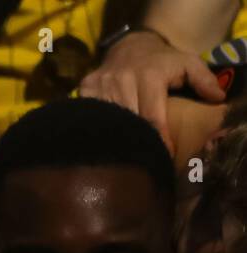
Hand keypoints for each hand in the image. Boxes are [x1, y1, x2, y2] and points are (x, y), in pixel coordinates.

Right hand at [79, 29, 224, 150]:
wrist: (131, 45)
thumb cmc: (162, 60)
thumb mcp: (188, 63)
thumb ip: (203, 79)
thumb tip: (217, 98)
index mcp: (149, 76)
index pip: (152, 116)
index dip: (159, 139)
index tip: (165, 155)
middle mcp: (122, 79)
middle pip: (130, 122)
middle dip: (140, 139)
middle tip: (148, 154)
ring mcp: (102, 84)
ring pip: (109, 121)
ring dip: (119, 135)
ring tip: (128, 149)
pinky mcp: (86, 87)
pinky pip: (92, 114)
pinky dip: (100, 126)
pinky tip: (109, 132)